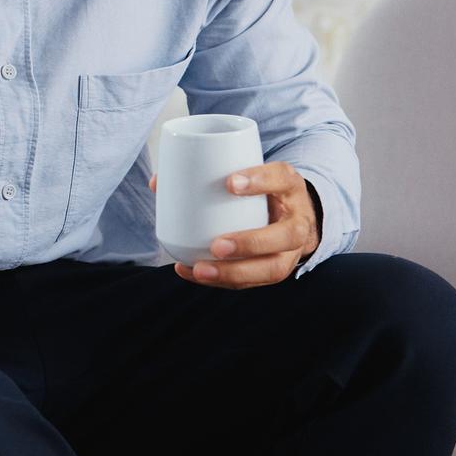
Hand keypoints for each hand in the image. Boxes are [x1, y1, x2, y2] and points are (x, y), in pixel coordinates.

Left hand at [149, 163, 321, 287]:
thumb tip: (157, 182)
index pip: (282, 178)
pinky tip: (194, 273)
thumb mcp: (250, 174)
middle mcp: (298, 219)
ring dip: (235, 273)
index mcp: (290, 187)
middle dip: (250, 243)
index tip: (230, 183)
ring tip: (201, 270)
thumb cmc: (262, 190)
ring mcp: (292, 250)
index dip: (260, 181)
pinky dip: (223, 280)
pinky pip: (254, 281)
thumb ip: (209, 174)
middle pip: (285, 235)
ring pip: (272, 268)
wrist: (294, 213)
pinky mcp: (277, 268)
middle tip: (216, 245)